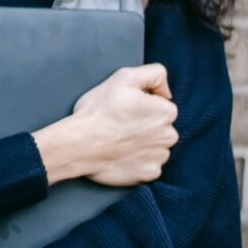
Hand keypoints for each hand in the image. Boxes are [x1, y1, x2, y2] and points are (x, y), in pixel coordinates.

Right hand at [72, 62, 178, 185]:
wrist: (78, 144)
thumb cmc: (99, 111)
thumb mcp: (125, 77)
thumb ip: (155, 74)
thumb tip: (166, 92)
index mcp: (166, 111)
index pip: (161, 105)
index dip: (142, 105)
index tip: (126, 109)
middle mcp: (169, 136)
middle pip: (161, 127)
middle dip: (146, 125)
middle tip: (121, 124)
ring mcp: (160, 157)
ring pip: (156, 146)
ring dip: (143, 143)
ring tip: (120, 139)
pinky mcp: (150, 174)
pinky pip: (149, 164)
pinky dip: (138, 160)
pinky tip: (122, 154)